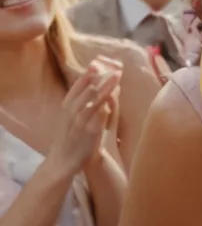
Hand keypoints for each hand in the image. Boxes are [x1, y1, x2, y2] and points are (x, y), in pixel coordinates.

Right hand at [47, 59, 121, 177]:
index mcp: (67, 108)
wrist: (61, 162)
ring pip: (91, 102)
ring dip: (104, 89)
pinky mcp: (86, 134)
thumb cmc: (70, 138)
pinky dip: (102, 109)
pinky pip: (94, 119)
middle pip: (85, 92)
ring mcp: (77, 123)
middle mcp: (70, 113)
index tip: (95, 64)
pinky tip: (110, 101)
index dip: (86, 76)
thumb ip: (87, 104)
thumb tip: (103, 88)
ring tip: (115, 79)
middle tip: (109, 67)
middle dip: (98, 79)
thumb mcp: (74, 118)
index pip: (76, 88)